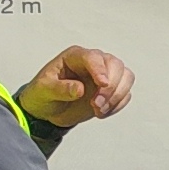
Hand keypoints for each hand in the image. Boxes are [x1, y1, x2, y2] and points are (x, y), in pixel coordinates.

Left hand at [16, 46, 133, 126]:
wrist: (48, 111)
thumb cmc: (42, 95)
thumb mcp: (43, 91)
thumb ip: (59, 89)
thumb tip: (79, 89)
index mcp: (75, 57)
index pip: (93, 57)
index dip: (100, 69)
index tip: (102, 84)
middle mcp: (93, 63)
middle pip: (115, 65)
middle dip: (111, 87)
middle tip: (96, 104)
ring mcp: (105, 75)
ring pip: (126, 77)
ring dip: (117, 96)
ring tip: (99, 110)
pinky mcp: (112, 90)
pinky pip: (125, 94)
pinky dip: (117, 105)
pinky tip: (101, 112)